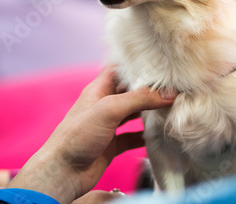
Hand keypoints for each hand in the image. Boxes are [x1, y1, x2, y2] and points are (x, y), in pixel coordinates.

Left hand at [6, 66, 173, 203]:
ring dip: (150, 112)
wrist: (62, 172)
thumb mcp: (109, 109)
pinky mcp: (112, 144)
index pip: (119, 69)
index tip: (159, 63)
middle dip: (149, 89)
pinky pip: (133, 137)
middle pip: (130, 91)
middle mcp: (104, 105)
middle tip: (173, 86)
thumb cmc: (77, 136)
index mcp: (99, 89)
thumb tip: (169, 94)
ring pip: (134, 114)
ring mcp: (109, 126)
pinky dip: (145, 136)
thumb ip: (139, 98)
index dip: (137, 64)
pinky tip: (158, 134)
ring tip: (171, 107)